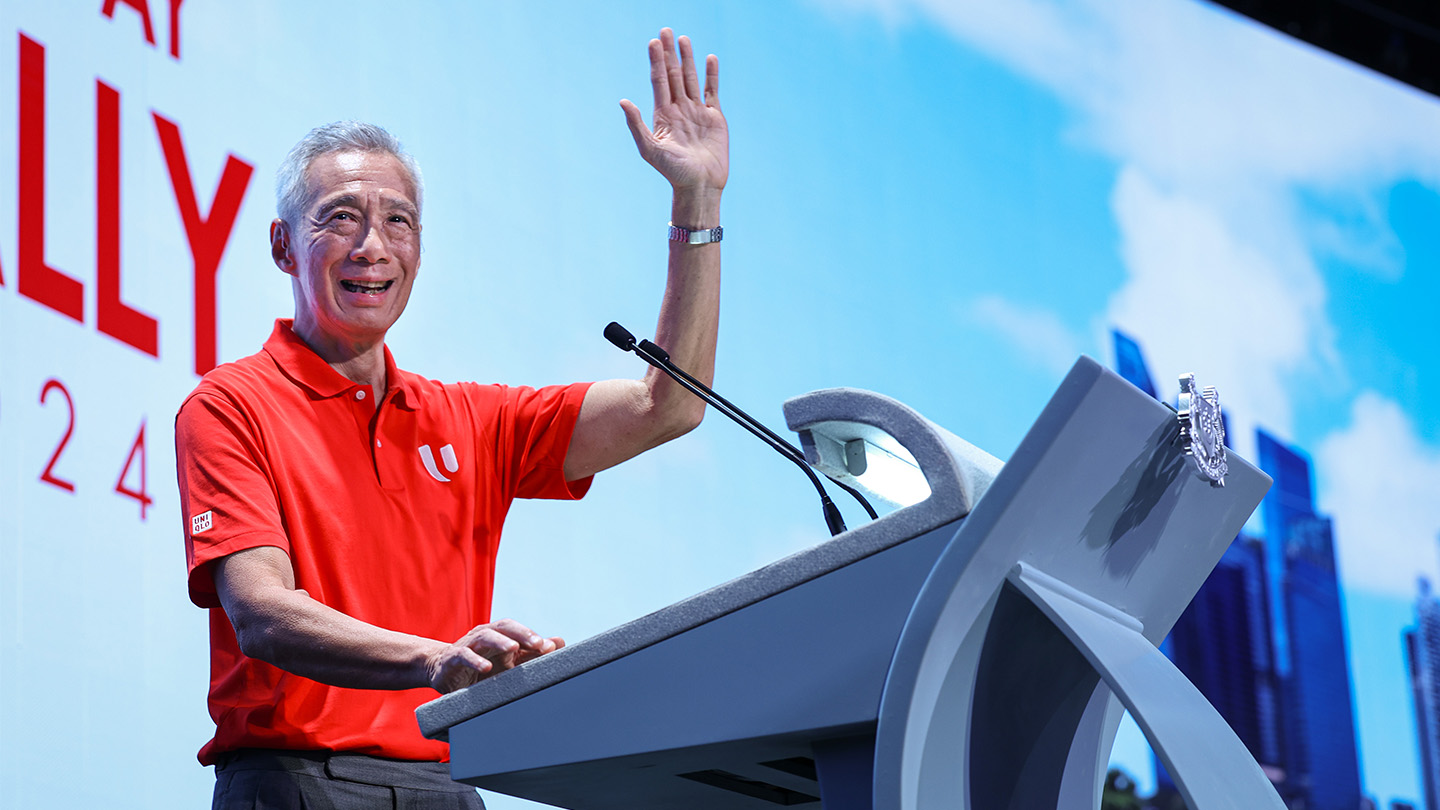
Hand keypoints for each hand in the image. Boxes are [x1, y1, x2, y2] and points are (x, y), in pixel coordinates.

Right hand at [426, 618, 564, 693]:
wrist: (443, 671)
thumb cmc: (480, 665)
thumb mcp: (508, 661)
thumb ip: (532, 653)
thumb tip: (560, 642)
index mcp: (498, 635)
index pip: (517, 630)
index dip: (533, 635)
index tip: (550, 647)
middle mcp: (484, 635)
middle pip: (504, 627)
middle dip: (522, 633)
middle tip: (539, 644)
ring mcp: (468, 645)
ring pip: (485, 636)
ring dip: (500, 641)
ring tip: (513, 648)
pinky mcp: (452, 659)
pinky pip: (463, 656)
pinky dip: (475, 660)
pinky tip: (486, 667)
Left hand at [620, 28, 727, 193]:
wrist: (700, 186)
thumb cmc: (673, 172)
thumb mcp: (650, 149)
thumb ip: (636, 125)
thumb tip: (623, 100)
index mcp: (663, 115)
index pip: (658, 81)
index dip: (656, 62)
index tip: (653, 42)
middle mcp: (679, 110)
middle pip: (674, 75)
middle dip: (669, 54)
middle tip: (666, 31)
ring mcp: (697, 112)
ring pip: (691, 79)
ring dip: (688, 59)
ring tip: (684, 39)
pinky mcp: (714, 117)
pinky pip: (712, 91)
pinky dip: (711, 75)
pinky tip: (709, 59)